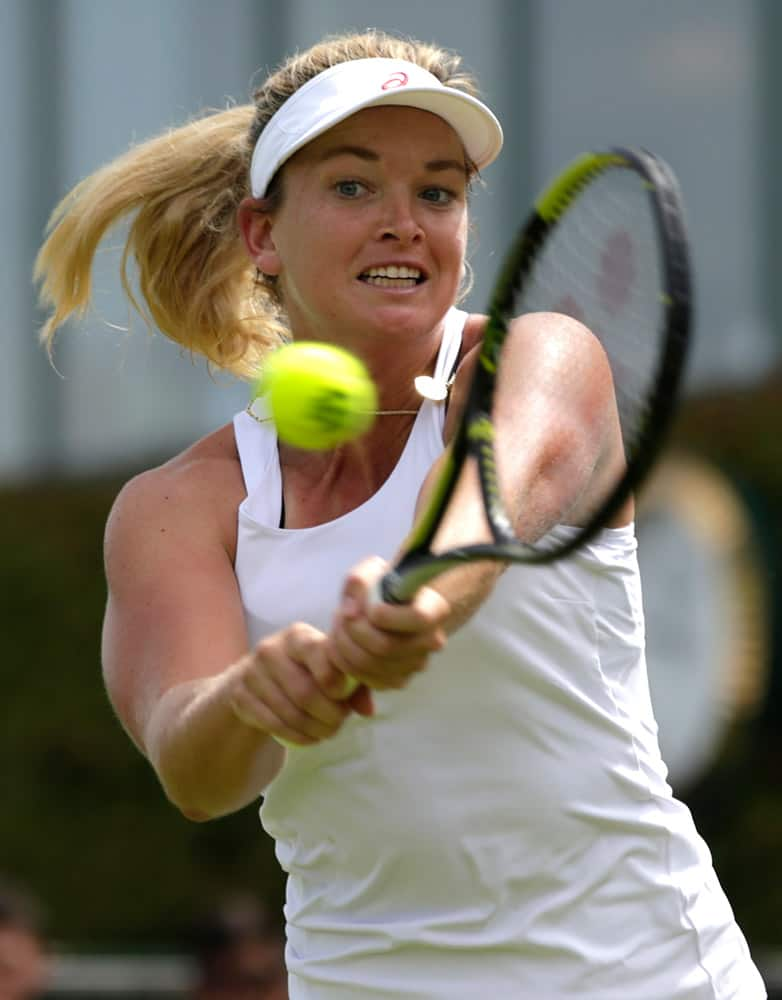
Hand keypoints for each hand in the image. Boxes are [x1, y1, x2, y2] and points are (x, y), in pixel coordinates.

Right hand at [226, 623, 371, 745]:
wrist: (259, 677)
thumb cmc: (306, 669)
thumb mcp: (330, 668)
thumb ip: (354, 685)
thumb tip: (368, 711)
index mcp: (298, 636)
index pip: (317, 654)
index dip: (335, 681)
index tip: (342, 696)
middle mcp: (271, 649)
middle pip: (305, 692)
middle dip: (328, 715)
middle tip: (338, 722)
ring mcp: (252, 673)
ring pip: (290, 713)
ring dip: (314, 729)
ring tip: (326, 731)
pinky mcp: (240, 697)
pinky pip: (273, 725)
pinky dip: (297, 737)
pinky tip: (309, 737)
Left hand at [329, 556, 448, 690]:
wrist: (391, 607)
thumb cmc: (384, 587)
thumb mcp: (372, 571)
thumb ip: (359, 582)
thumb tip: (350, 613)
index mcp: (435, 609)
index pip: (417, 618)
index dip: (387, 615)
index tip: (370, 607)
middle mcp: (432, 641)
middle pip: (386, 646)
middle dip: (353, 630)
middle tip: (340, 615)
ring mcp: (416, 664)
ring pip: (371, 665)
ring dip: (344, 645)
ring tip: (340, 626)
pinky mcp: (398, 680)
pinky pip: (366, 678)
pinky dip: (345, 662)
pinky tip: (342, 644)